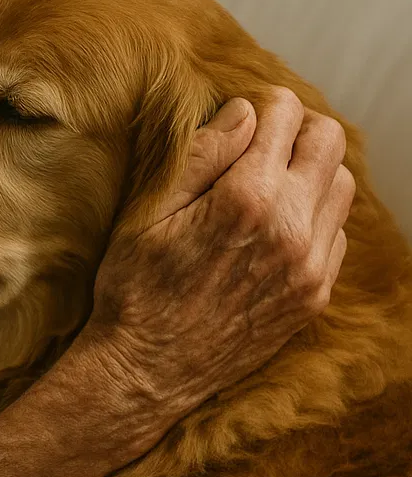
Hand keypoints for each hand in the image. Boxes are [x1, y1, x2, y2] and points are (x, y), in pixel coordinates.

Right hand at [81, 89, 354, 428]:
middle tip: (265, 142)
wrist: (146, 372)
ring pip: (341, 186)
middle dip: (299, 130)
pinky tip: (275, 230)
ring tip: (272, 185)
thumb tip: (246, 111)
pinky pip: (337, 235)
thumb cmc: (134, 289)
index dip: (265, 105)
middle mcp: (291, 228)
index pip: (286, 116)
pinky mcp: (313, 296)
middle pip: (329, 143)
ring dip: (312, 174)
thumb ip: (203, 154)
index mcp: (246, 197)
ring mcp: (309, 266)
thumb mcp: (149, 213)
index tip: (248, 113)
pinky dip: (315, 219)